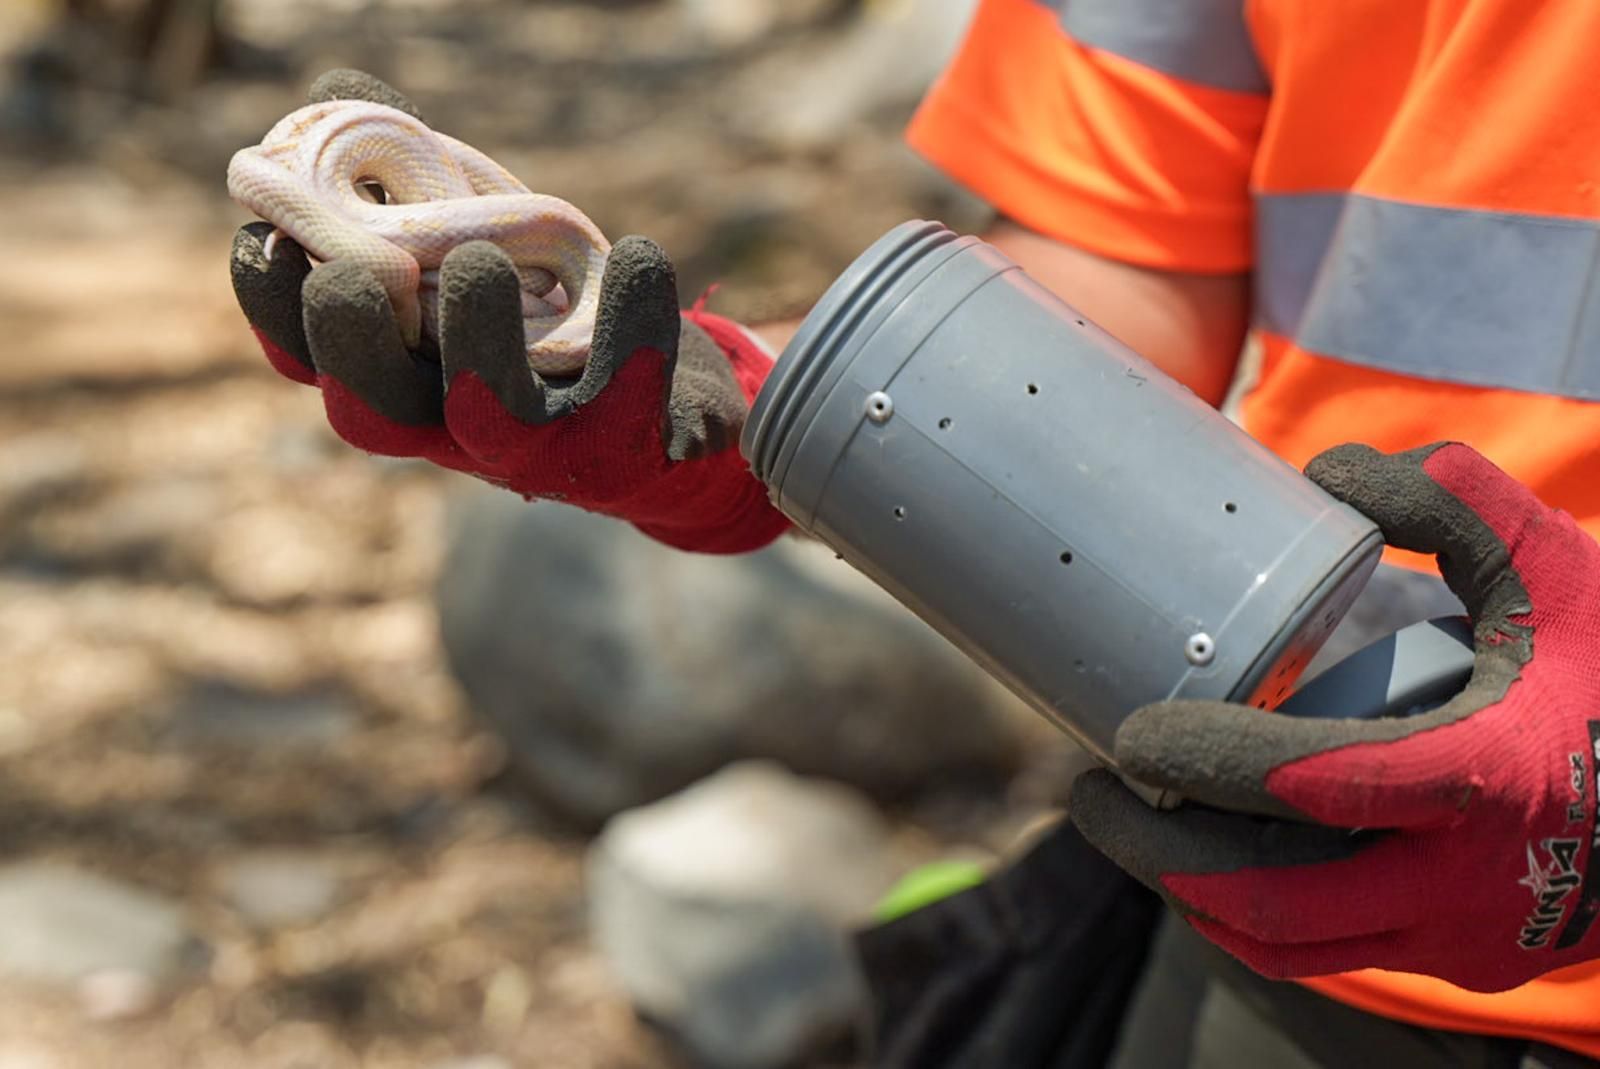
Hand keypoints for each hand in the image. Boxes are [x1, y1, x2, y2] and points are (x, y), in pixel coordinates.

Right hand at [228, 70, 788, 553]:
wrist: (664, 398)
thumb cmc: (545, 301)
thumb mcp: (471, 227)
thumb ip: (405, 170)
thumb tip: (338, 88)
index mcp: (394, 367)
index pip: (308, 352)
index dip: (278, 304)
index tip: (267, 238)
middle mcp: (446, 421)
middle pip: (373, 408)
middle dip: (353, 342)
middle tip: (353, 273)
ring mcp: (533, 446)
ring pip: (489, 421)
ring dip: (477, 342)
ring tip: (482, 260)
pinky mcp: (620, 448)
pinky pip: (625, 400)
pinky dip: (631, 329)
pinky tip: (638, 259)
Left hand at [1069, 442, 1599, 991]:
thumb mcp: (1556, 569)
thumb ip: (1453, 501)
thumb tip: (1324, 474)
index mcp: (1484, 775)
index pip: (1314, 785)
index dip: (1210, 764)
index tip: (1130, 734)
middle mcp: (1463, 880)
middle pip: (1274, 897)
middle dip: (1161, 853)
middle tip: (1094, 796)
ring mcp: (1461, 937)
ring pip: (1291, 944)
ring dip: (1194, 892)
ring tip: (1134, 827)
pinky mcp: (1460, 963)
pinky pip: (1329, 954)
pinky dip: (1256, 918)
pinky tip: (1211, 865)